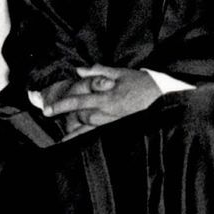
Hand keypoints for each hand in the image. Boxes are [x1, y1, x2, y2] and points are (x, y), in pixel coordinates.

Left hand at [37, 63, 158, 133]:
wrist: (167, 97)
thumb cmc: (144, 83)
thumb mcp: (121, 72)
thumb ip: (98, 71)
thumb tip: (78, 70)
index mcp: (108, 97)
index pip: (78, 102)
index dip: (61, 106)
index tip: (46, 110)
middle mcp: (110, 113)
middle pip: (83, 117)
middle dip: (69, 117)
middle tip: (55, 117)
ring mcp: (117, 123)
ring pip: (91, 128)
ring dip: (78, 130)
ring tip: (65, 136)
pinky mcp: (123, 128)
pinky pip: (103, 135)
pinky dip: (92, 138)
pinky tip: (84, 143)